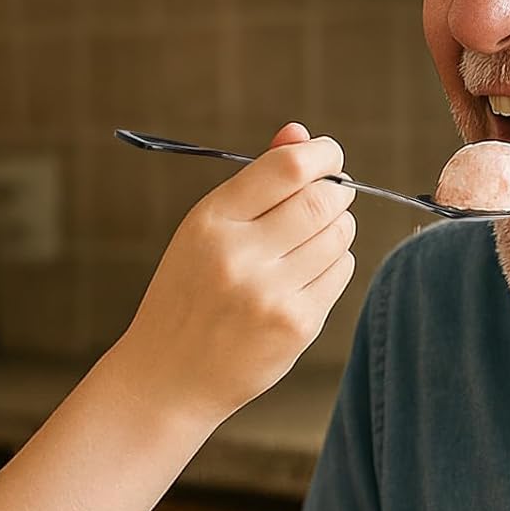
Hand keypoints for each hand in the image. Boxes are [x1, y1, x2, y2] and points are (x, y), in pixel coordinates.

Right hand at [117, 121, 355, 423]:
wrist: (168, 377)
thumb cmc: (189, 294)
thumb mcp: (204, 231)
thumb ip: (255, 181)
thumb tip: (300, 133)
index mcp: (211, 222)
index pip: (286, 167)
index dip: (322, 153)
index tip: (329, 155)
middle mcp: (240, 256)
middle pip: (321, 200)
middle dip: (336, 190)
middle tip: (331, 196)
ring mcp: (270, 294)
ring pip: (339, 235)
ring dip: (337, 228)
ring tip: (312, 240)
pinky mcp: (296, 326)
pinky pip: (341, 273)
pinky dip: (334, 265)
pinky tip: (306, 275)